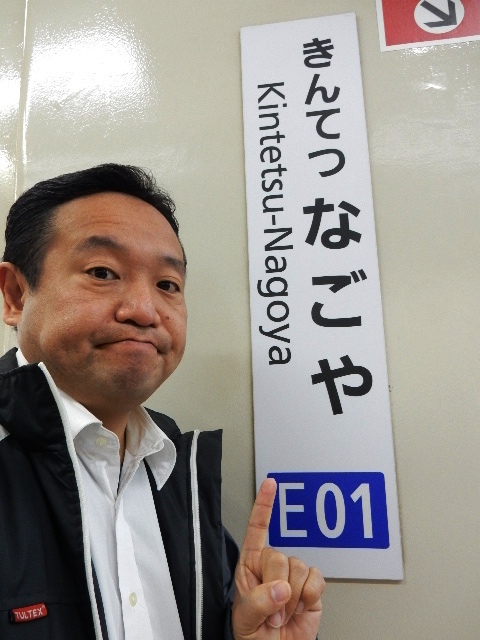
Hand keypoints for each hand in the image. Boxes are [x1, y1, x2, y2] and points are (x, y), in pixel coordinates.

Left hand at [232, 478, 324, 639]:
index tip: (271, 483)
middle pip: (280, 556)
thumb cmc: (254, 633)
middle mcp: (273, 565)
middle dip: (277, 588)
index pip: (257, 528)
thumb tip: (281, 588)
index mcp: (251, 564)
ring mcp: (294, 575)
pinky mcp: (313, 587)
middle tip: (272, 612)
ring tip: (283, 614)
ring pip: (300, 568)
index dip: (264, 504)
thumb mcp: (246, 618)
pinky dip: (310, 597)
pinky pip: (317, 580)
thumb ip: (259, 601)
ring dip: (292, 599)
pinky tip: (301, 608)